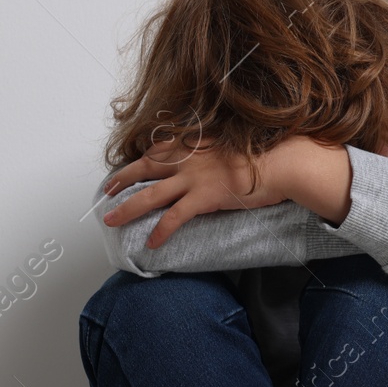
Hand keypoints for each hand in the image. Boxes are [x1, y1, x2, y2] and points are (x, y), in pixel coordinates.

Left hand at [101, 139, 290, 248]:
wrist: (280, 163)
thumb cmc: (264, 154)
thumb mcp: (233, 145)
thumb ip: (214, 151)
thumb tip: (211, 161)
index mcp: (195, 143)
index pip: (159, 149)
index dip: (140, 159)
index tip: (131, 166)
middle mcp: (188, 158)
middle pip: (145, 168)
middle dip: (122, 180)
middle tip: (107, 191)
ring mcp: (194, 178)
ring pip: (150, 194)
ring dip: (127, 208)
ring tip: (111, 220)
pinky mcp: (204, 198)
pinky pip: (175, 217)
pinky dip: (161, 230)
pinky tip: (151, 242)